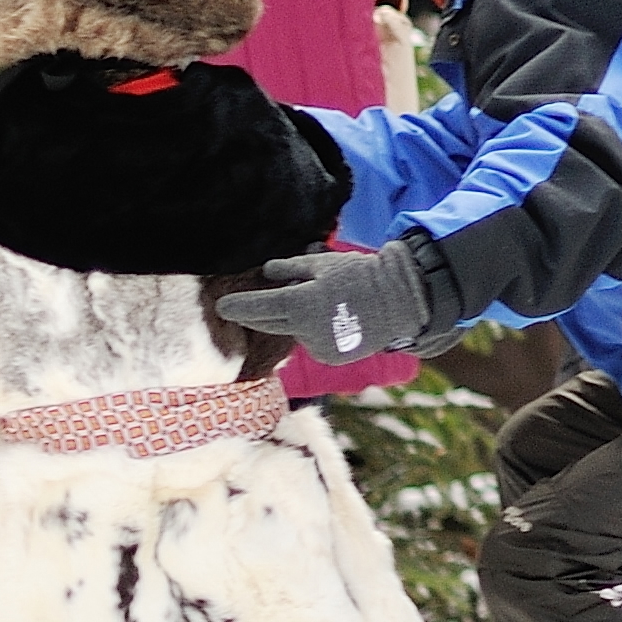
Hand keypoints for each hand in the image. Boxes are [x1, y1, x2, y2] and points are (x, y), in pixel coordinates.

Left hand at [215, 246, 452, 364]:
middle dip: (254, 314)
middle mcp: (303, 330)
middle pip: (268, 323)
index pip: (256, 308)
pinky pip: (311, 342)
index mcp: (298, 304)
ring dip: (290, 321)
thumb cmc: (360, 275)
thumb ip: (290, 270)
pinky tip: (327, 319)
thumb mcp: (323, 264)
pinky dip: (311, 331)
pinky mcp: (330, 357)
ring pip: (292, 332)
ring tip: (309, 303)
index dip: (236, 307)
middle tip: (242, 307)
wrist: (400, 301)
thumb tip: (267, 272)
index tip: (220, 306)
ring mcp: (317, 346)